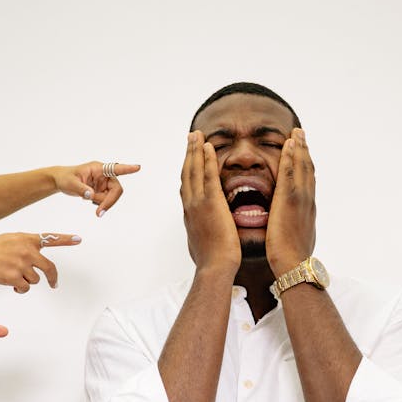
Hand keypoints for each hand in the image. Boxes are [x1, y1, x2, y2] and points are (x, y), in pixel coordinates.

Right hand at [0, 232, 81, 291]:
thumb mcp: (11, 239)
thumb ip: (26, 246)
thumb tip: (36, 260)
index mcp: (27, 239)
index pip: (50, 239)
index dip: (66, 239)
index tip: (79, 239)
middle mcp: (27, 250)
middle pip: (50, 268)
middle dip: (52, 278)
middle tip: (54, 284)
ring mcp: (21, 264)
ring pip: (35, 280)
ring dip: (26, 281)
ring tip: (12, 275)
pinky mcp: (14, 277)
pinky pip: (24, 288)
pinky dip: (19, 289)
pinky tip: (9, 282)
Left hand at [52, 161, 140, 216]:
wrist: (61, 181)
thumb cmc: (65, 177)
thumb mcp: (71, 183)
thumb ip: (81, 189)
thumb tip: (91, 196)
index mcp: (98, 168)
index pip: (115, 168)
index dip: (127, 169)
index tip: (137, 167)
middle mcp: (104, 175)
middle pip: (116, 190)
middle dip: (109, 201)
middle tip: (99, 213)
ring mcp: (104, 183)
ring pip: (111, 197)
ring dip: (102, 203)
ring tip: (86, 199)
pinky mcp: (102, 190)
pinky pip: (106, 200)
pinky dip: (99, 204)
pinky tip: (88, 199)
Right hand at [180, 132, 239, 276]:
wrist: (214, 267)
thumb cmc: (211, 261)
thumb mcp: (201, 244)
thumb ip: (200, 233)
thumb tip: (201, 234)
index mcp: (189, 214)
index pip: (186, 186)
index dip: (187, 169)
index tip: (189, 157)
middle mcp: (190, 205)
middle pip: (186, 173)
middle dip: (189, 153)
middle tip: (191, 137)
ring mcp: (199, 203)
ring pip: (194, 170)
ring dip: (195, 150)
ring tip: (197, 135)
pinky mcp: (212, 203)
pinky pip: (208, 176)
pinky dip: (207, 159)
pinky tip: (209, 147)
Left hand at [266, 128, 315, 275]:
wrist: (294, 264)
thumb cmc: (292, 259)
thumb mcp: (297, 240)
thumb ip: (296, 229)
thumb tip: (295, 229)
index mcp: (308, 210)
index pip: (308, 182)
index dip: (306, 165)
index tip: (303, 152)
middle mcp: (307, 201)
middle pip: (308, 169)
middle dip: (304, 150)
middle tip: (300, 134)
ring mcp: (300, 199)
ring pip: (302, 167)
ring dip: (299, 147)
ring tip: (296, 132)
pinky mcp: (289, 200)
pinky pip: (291, 172)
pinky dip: (291, 156)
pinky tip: (288, 144)